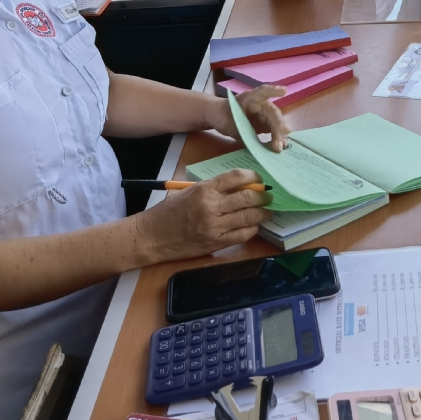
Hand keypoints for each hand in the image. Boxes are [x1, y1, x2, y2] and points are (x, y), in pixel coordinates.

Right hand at [143, 168, 272, 260]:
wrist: (151, 236)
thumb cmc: (168, 212)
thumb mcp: (188, 192)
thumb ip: (211, 188)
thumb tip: (238, 186)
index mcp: (204, 190)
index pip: (235, 177)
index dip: (252, 176)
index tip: (259, 178)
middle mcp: (212, 206)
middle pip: (248, 197)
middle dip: (263, 196)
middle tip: (268, 196)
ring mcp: (215, 227)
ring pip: (249, 217)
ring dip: (262, 213)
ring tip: (267, 211)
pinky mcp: (216, 243)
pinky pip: (242, 235)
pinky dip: (252, 229)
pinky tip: (254, 226)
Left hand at [209, 85, 290, 151]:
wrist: (222, 116)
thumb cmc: (223, 114)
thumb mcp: (226, 121)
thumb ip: (237, 129)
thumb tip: (249, 140)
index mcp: (250, 99)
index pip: (262, 93)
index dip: (273, 92)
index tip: (283, 91)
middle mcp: (262, 105)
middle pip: (273, 113)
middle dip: (278, 125)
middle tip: (283, 135)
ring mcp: (266, 116)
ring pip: (277, 123)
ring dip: (280, 135)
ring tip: (280, 146)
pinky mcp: (268, 126)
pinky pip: (275, 132)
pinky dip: (278, 140)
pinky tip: (279, 147)